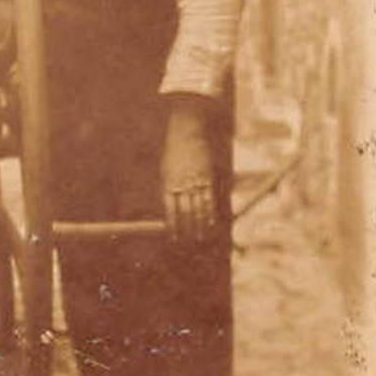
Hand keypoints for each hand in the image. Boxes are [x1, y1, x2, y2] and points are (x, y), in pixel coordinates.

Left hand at [160, 96, 217, 242]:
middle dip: (186, 229)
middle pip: (184, 212)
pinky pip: (209, 198)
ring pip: (197, 208)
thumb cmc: (175, 153)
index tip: (173, 236)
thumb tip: (171, 205)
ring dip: (198, 224)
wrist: (187, 133)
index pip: (170, 210)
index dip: (172, 225)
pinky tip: (210, 222)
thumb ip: (169, 187)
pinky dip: (209, 212)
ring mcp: (195, 181)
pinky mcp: (207, 177)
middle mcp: (181, 184)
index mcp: (168, 183)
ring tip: (199, 237)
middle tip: (188, 242)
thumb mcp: (166, 170)